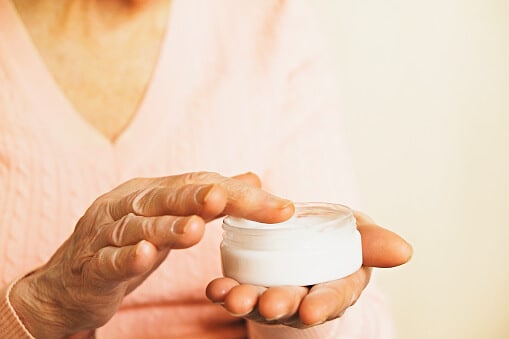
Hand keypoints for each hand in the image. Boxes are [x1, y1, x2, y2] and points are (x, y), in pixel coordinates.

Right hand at [10, 172, 293, 337]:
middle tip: (226, 196)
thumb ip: (208, 199)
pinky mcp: (90, 266)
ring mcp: (105, 234)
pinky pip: (109, 260)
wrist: (68, 282)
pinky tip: (143, 255)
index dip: (241, 196)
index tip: (283, 209)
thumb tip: (253, 178)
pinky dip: (126, 258)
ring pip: (139, 227)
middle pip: (168, 197)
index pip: (201, 185)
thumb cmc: (126, 246)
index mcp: (153, 193)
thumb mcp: (168, 219)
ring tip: (196, 228)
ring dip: (167, 226)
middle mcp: (128, 205)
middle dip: (199, 197)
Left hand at [206, 210, 411, 327]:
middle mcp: (306, 297)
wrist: (308, 235)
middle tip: (267, 304)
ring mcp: (277, 293)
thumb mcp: (360, 235)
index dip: (324, 305)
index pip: (334, 298)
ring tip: (231, 297)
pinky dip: (225, 290)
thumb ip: (376, 243)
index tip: (311, 310)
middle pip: (294, 306)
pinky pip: (238, 290)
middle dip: (280, 306)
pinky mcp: (252, 284)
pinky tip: (214, 286)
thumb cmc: (339, 236)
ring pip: (261, 303)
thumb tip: (405, 251)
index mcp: (337, 286)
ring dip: (246, 301)